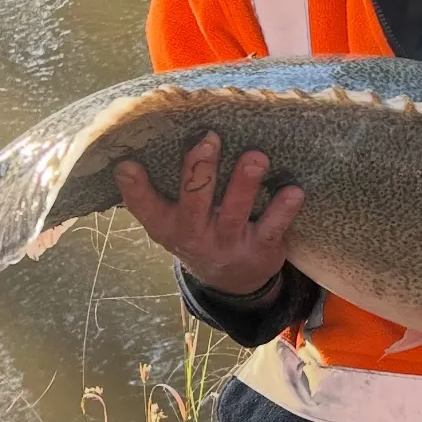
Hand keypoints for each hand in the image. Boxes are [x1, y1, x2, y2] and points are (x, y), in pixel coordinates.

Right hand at [113, 131, 304, 296]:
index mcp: (166, 224)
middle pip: (193, 200)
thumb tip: (135, 146)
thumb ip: (158, 192)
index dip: (134, 187)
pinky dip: (283, 209)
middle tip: (208, 139)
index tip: (127, 164)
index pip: (144, 205)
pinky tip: (294, 191)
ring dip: (245, 183)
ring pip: (234, 211)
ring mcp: (227, 242)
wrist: (232, 283)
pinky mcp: (260, 249)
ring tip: (255, 157)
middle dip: (200, 169)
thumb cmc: (197, 232)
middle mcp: (193, 234)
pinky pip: (272, 228)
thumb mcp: (171, 220)